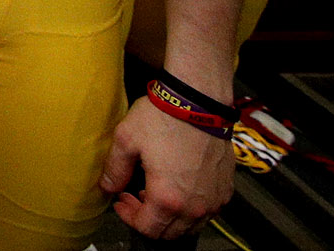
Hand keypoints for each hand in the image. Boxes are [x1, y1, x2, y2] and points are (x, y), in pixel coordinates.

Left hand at [99, 97, 234, 239]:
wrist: (198, 100)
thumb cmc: (163, 118)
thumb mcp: (126, 141)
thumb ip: (114, 170)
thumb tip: (107, 187)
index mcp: (168, 198)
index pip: (147, 229)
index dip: (129, 217)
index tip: (121, 201)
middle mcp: (195, 205)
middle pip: (170, 233)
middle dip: (148, 219)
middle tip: (134, 197)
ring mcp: (214, 198)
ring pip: (191, 225)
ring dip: (170, 216)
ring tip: (155, 191)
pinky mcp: (226, 187)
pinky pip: (209, 210)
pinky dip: (191, 207)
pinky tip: (178, 186)